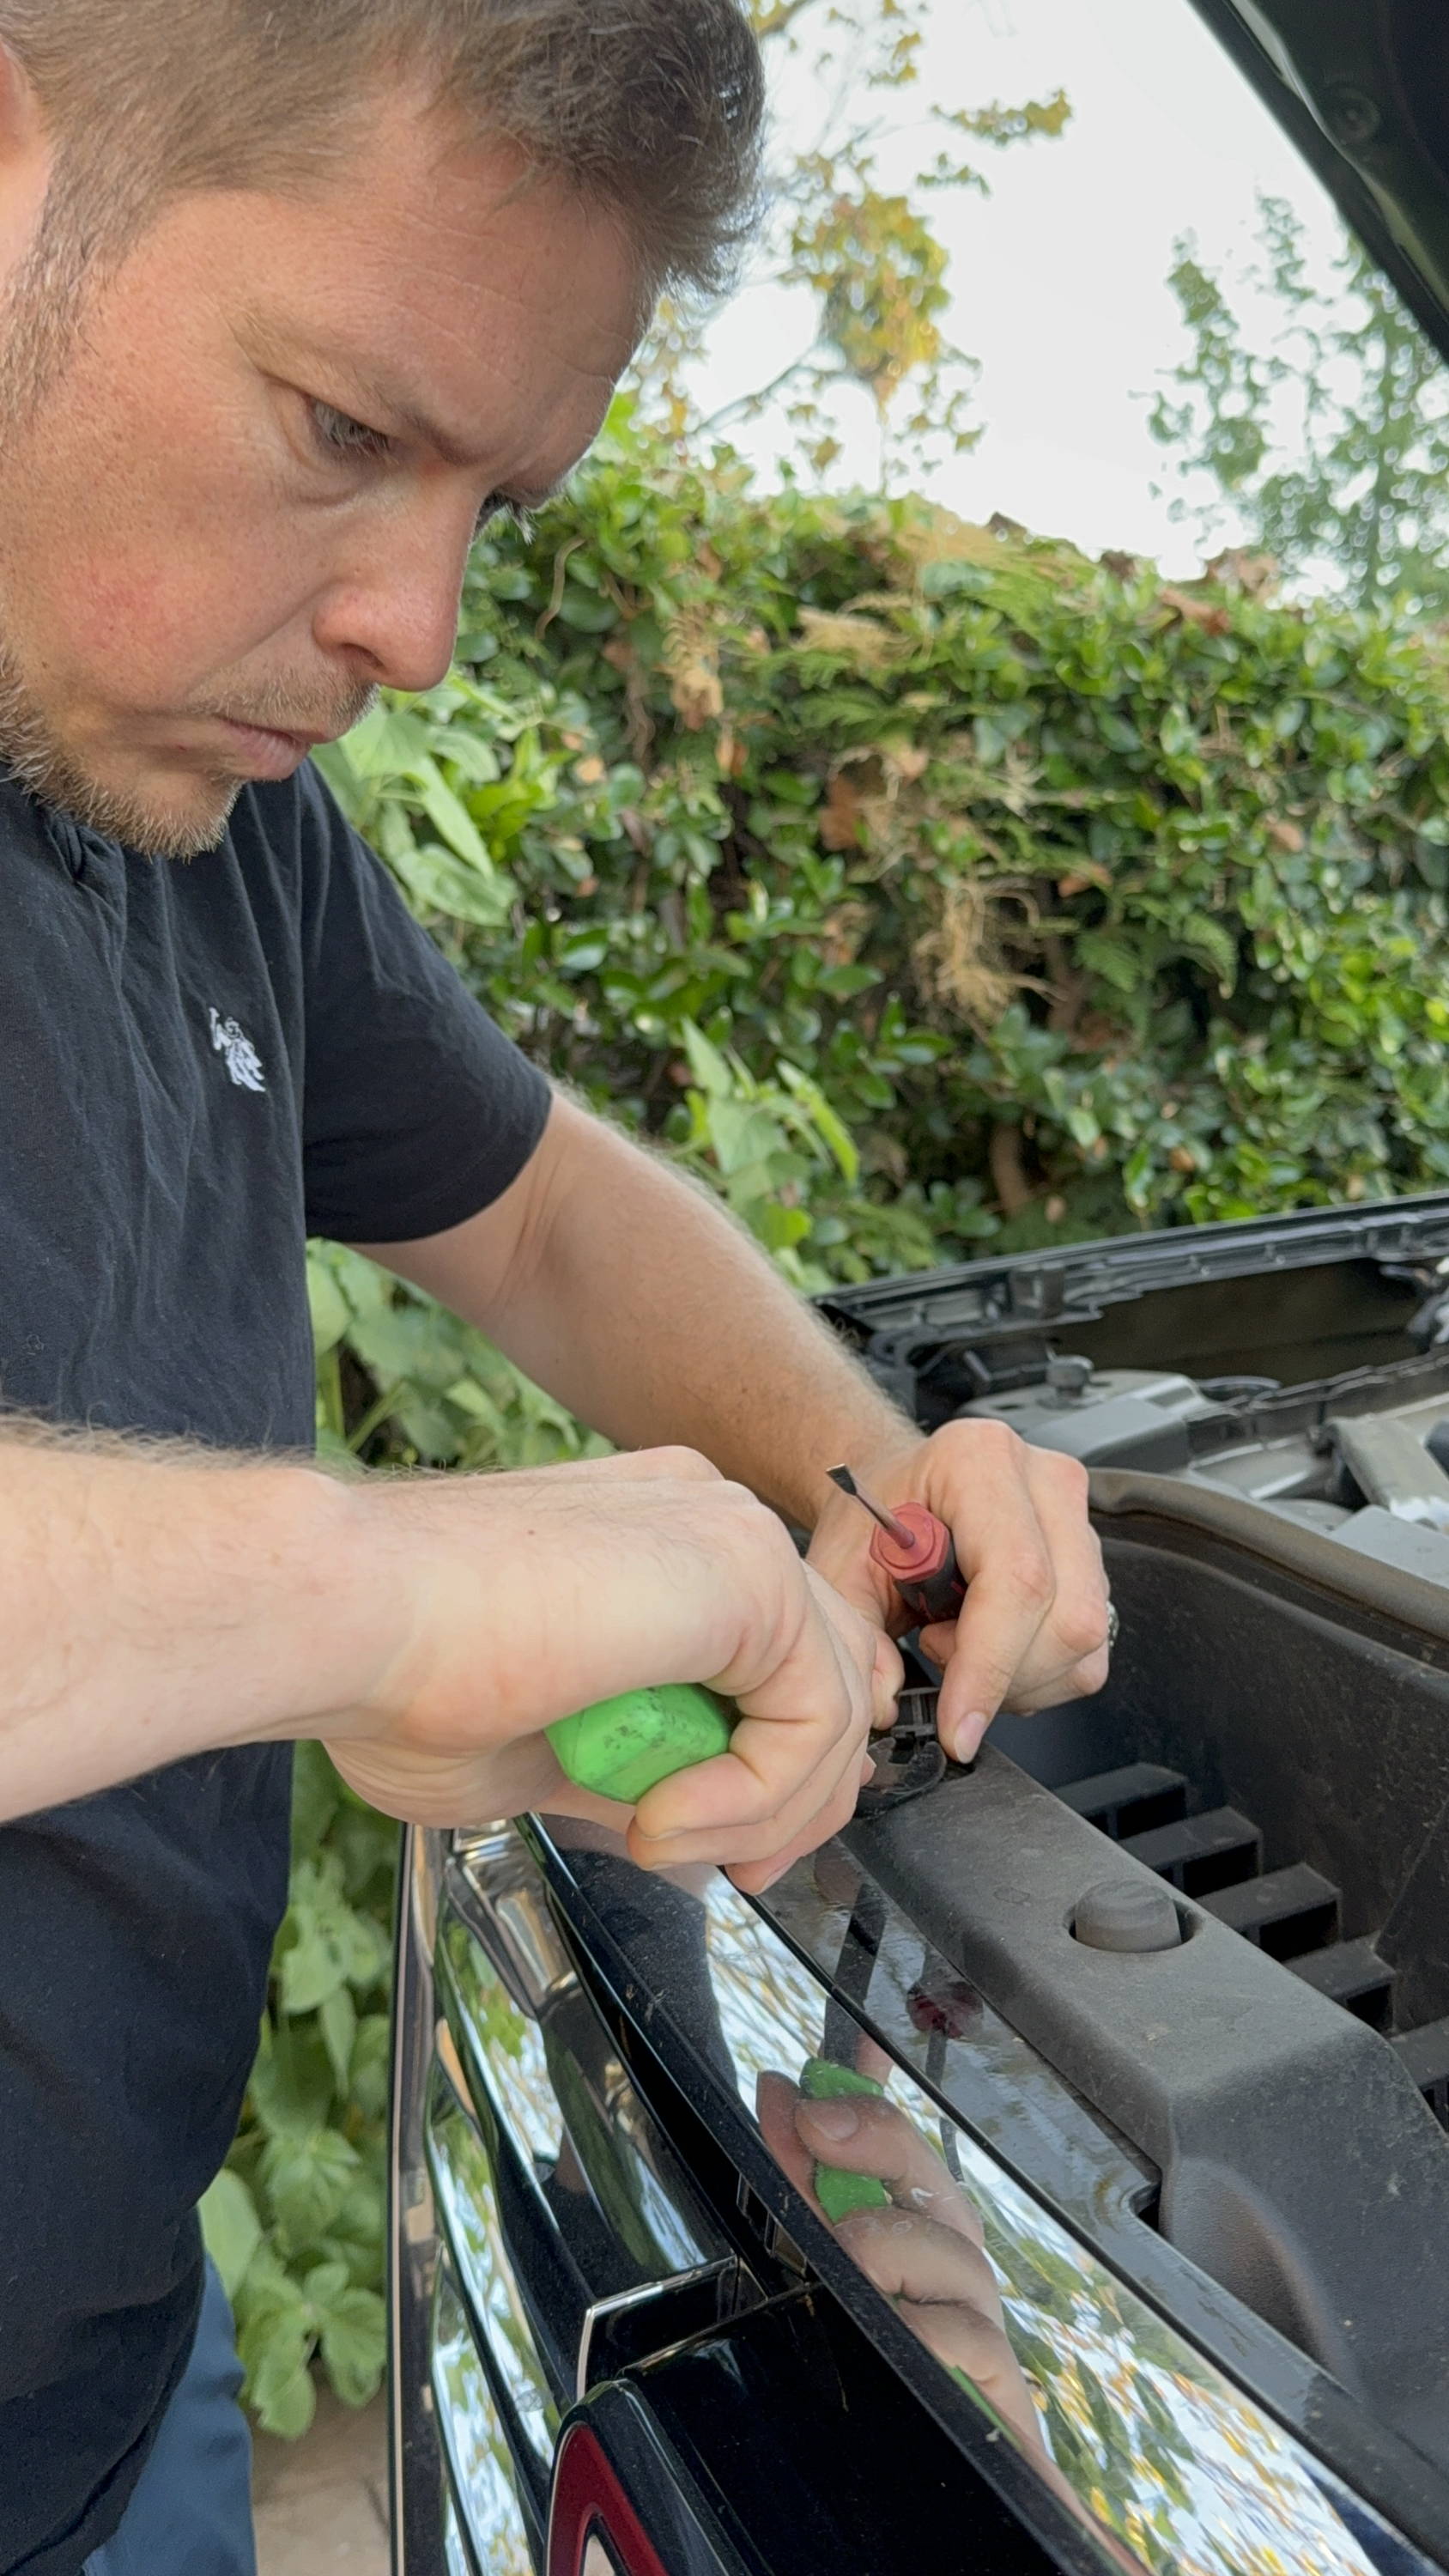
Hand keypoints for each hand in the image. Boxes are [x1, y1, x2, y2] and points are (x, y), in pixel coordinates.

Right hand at [324, 1446, 900, 1892]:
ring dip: (766, 1814)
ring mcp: (732, 1536)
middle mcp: (706, 1520)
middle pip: (834, 1669)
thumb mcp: (540, 1749)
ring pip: (835, 1705)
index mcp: (659, 1542)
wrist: (347, 1619)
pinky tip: (665, 1821)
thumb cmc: (394, 1674)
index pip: (786, 1650)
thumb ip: (632, 1768)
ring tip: (665, 1846)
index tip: (717, 1845)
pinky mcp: (746, 1571)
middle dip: (803, 1795)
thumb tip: (691, 1826)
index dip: (779, 1764)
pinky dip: (756, 1799)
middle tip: (738, 1870)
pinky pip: (815, 1719)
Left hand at [757, 2053, 1045, 2459]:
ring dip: (892, 2245)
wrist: (928, 2499)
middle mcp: (953, 2266)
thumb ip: (801, 2183)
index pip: (899, 2143)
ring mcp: (979, 2326)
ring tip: (849, 2257)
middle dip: (877, 2142)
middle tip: (814, 2129)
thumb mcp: (828, 2267)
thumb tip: (777, 2088)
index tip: (823, 2070)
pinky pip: (973, 2345)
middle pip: (934, 2182)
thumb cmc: (886, 2369)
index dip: (865, 2099)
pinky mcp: (996, 2394)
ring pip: (956, 2258)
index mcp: (915, 2229)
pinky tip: (903, 2332)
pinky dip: (933, 2333)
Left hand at [807, 1421, 1109, 1762]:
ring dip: (1018, 1678)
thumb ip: (857, 1635)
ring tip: (957, 1638)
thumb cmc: (873, 1518)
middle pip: (1066, 1618)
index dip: (989, 1666)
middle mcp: (1046, 1482)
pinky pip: (1088, 1654)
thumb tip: (887, 1699)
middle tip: (934, 1647)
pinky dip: (1037, 1676)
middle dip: (1001, 1674)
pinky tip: (990, 1647)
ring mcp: (1080, 1520)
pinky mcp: (1094, 1564)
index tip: (957, 1727)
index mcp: (980, 1461)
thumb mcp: (839, 1569)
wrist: (894, 1491)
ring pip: (1083, 1642)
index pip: (1016, 1579)